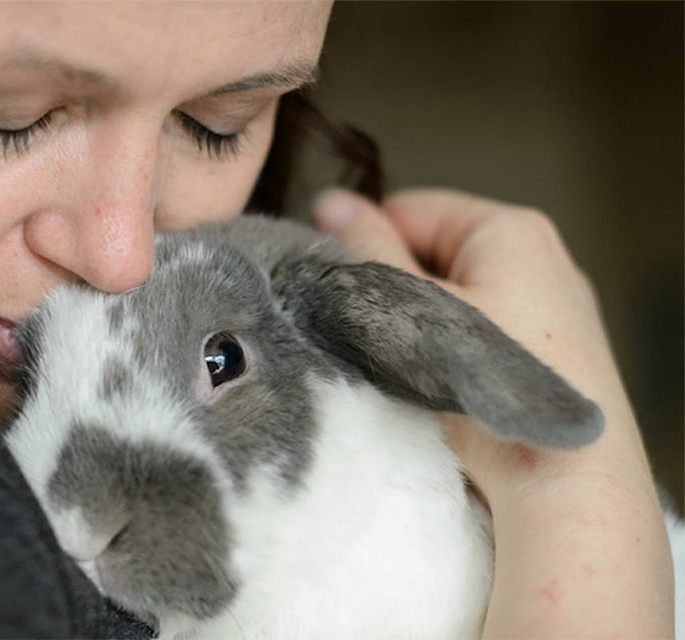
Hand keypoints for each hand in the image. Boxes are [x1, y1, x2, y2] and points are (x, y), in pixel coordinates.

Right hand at [314, 187, 673, 637]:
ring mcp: (552, 311)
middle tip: (375, 334)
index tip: (340, 288)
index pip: (410, 210)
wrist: (562, 480)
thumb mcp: (408, 307)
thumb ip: (365, 249)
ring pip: (455, 298)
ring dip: (420, 324)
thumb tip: (331, 201)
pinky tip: (441, 387)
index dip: (364, 244)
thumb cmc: (483, 385)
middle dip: (397, 288)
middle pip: (435, 254)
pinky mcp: (552, 356)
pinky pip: (482, 333)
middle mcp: (542, 260)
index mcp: (510, 230)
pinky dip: (452, 351)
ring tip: (407, 367)